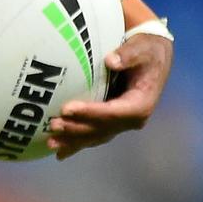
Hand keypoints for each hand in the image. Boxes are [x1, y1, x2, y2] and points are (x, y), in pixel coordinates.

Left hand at [48, 29, 172, 159]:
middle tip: (53, 125)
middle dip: (76, 129)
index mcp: (141, 104)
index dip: (89, 113)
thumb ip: (128, 55)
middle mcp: (133, 118)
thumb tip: (111, 61)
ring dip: (73, 141)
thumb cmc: (146, 51)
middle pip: (102, 128)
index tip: (66, 109)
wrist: (152, 57)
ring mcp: (122, 122)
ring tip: (50, 143)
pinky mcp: (113, 122)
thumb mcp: (142, 49)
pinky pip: (94, 134)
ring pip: (96, 135)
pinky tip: (60, 152)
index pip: (113, 112)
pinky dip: (77, 143)